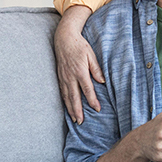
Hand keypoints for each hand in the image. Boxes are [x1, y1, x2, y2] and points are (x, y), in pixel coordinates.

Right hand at [54, 5, 103, 123]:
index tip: (97, 109)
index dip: (92, 100)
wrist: (64, 39)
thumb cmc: (80, 46)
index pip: (87, 89)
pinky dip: (65, 101)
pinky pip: (62, 92)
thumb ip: (96, 69)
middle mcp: (70, 77)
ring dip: (70, 108)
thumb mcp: (91, 55)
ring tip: (75, 119)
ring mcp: (63, 78)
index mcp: (80, 71)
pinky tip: (67, 107)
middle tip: (81, 122)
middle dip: (78, 110)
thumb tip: (102, 82)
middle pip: (74, 97)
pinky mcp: (60, 77)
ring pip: (66, 96)